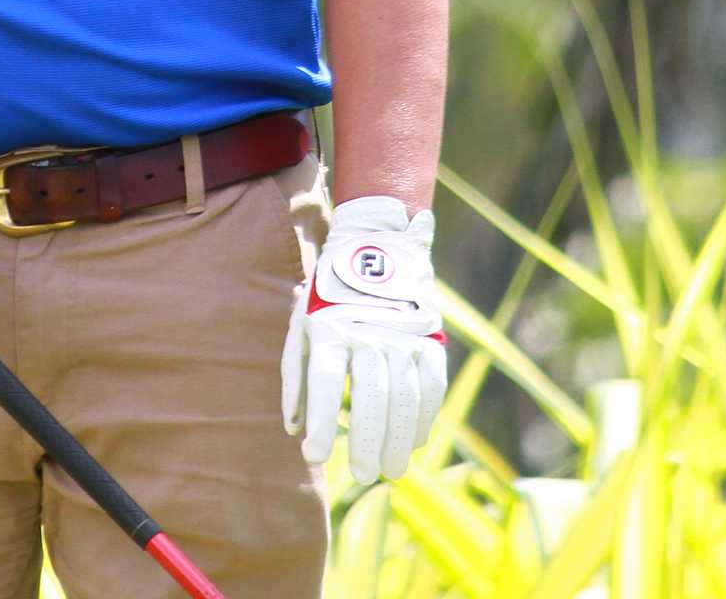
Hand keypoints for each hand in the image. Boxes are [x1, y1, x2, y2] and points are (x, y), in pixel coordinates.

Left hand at [281, 193, 447, 482]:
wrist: (376, 249)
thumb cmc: (329, 300)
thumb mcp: (301, 327)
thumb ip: (296, 379)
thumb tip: (293, 429)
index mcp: (330, 329)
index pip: (326, 384)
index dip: (322, 423)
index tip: (314, 457)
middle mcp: (369, 333)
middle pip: (372, 397)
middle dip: (368, 442)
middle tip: (364, 476)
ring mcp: (404, 336)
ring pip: (406, 398)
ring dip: (399, 440)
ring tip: (391, 471)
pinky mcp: (430, 339)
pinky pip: (431, 387)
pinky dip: (424, 418)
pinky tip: (413, 442)